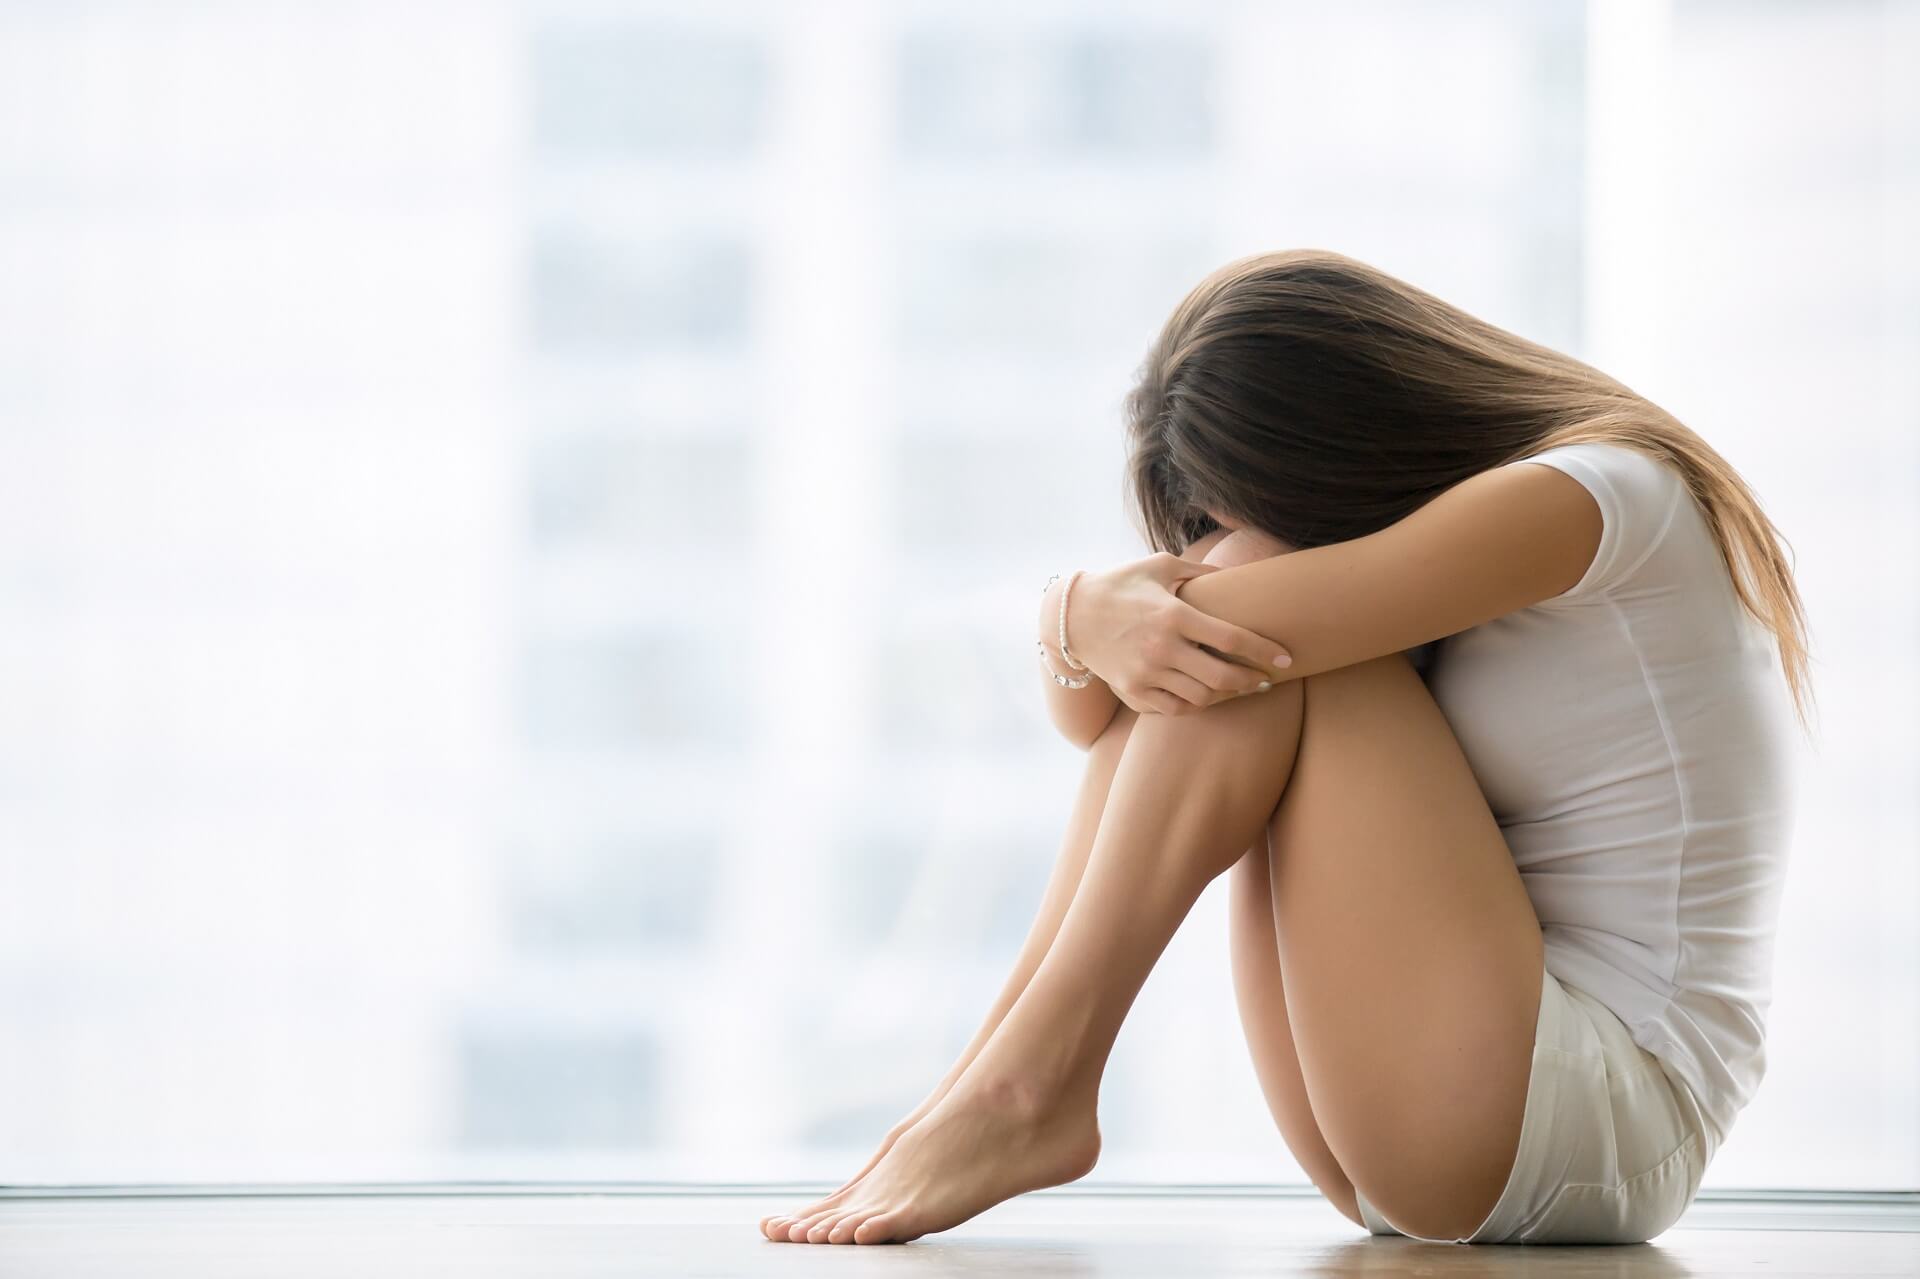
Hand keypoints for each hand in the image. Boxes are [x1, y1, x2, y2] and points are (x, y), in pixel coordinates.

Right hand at [1066, 553, 1291, 714]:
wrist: (1072, 616)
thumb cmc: (1121, 584)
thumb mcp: (1159, 566)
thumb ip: (1200, 571)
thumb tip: (1237, 574)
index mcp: (1173, 614)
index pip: (1231, 638)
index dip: (1264, 650)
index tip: (1286, 658)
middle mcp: (1161, 647)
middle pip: (1223, 676)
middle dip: (1252, 681)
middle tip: (1267, 679)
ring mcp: (1146, 673)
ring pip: (1202, 697)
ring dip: (1227, 694)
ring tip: (1239, 686)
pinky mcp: (1133, 691)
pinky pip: (1176, 708)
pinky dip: (1197, 704)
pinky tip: (1208, 695)